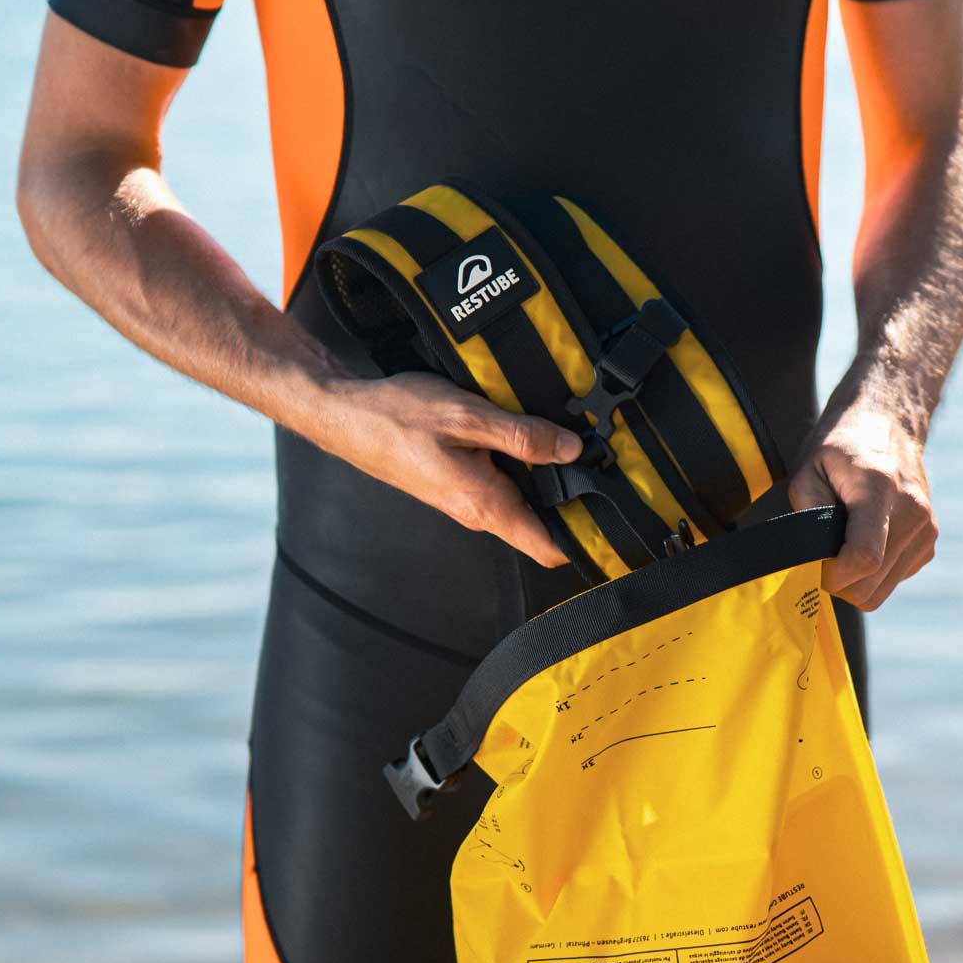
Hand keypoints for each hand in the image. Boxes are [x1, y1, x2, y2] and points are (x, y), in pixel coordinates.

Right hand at [316, 372, 582, 566]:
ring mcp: (467, 499)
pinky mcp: (459, 483)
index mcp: (484, 504)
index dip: (585, 542)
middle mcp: (478, 511)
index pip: (547, 548)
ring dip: (549, 478)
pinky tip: (534, 436)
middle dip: (575, 500)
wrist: (344, 414)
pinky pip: (505, 482)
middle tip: (607, 464)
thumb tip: (572, 449)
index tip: (618, 524)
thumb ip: (522, 435)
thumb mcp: (467, 418)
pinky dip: (525, 464)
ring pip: (525, 500)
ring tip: (576, 444)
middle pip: (543, 524)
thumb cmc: (395, 416)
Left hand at [788, 402, 937, 609]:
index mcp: (879, 489)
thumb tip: (813, 561)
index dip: (834, 576)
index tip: (817, 568)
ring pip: (881, 592)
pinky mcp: (929, 542)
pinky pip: (893, 580)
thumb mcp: (808, 471)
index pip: (864, 557)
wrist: (888, 424)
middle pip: (871, 585)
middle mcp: (912, 511)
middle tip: (823, 557)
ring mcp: (926, 529)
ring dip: (855, 581)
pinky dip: (873, 573)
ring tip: (844, 544)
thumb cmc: (840, 448)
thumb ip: (808, 517)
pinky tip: (866, 541)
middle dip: (839, 583)